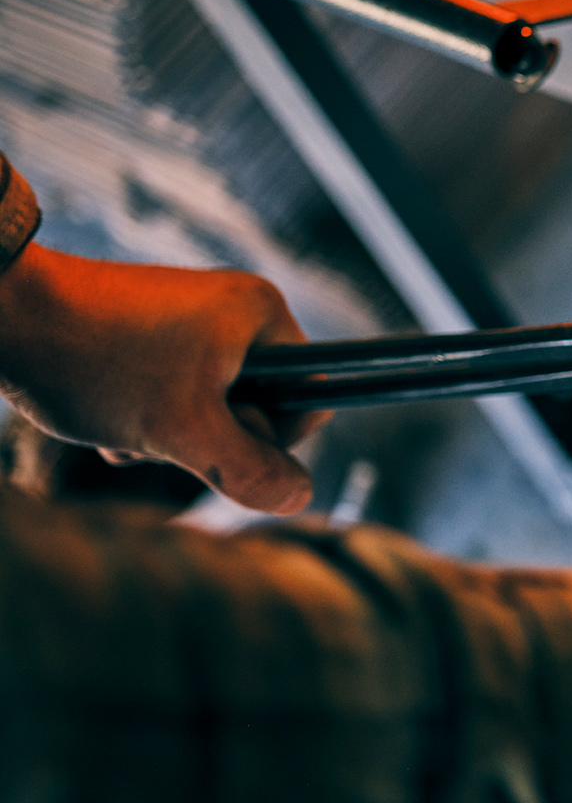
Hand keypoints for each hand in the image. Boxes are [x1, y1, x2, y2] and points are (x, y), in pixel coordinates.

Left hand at [0, 244, 327, 512]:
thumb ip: (250, 472)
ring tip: (125, 425)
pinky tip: (107, 417)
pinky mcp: (150, 330)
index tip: (220, 443)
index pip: (310, 394)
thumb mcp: (184, 433)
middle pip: (256, 405)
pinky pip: (173, 389)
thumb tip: (297, 495)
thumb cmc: (95, 361)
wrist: (4, 313)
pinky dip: (145, 414)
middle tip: (161, 436)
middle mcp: (232, 307)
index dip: (273, 437)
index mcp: (261, 313)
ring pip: (209, 405)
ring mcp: (189, 317)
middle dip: (208, 438)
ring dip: (170, 433)